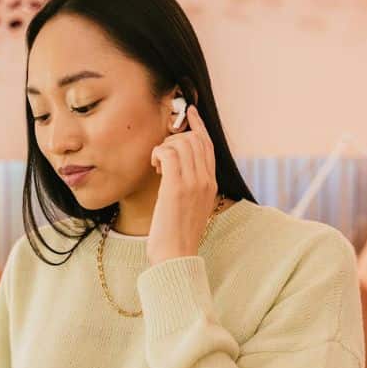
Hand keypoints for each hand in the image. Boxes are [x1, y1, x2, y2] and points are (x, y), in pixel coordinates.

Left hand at [148, 104, 218, 265]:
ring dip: (165, 147)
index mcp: (211, 183)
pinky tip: (155, 167)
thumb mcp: (190, 206)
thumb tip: (175, 168)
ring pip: (182, 142)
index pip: (208, 144)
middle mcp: (206, 180)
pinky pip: (169, 152)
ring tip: (157, 166)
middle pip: (194, 139)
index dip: (198, 125)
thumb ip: (190, 185)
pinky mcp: (176, 187)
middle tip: (161, 157)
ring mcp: (193, 183)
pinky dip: (158, 153)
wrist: (176, 256)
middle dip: (175, 138)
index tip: (189, 112)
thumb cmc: (177, 235)